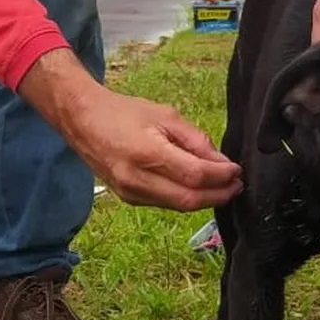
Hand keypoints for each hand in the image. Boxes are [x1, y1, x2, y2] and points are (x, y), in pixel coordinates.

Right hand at [19, 49, 243, 211]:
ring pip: (179, 206)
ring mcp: (131, 193)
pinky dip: (187, 198)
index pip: (195, 175)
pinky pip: (166, 204)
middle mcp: (137, 179)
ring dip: (205, 200)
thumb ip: (196, 140)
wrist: (82, 121)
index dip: (221, 177)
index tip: (237, 170)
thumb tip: (223, 163)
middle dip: (219, 195)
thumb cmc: (125, 113)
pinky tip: (200, 188)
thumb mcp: (166, 116)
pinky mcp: (129, 199)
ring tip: (224, 187)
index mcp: (147, 154)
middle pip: (189, 200)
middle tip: (238, 186)